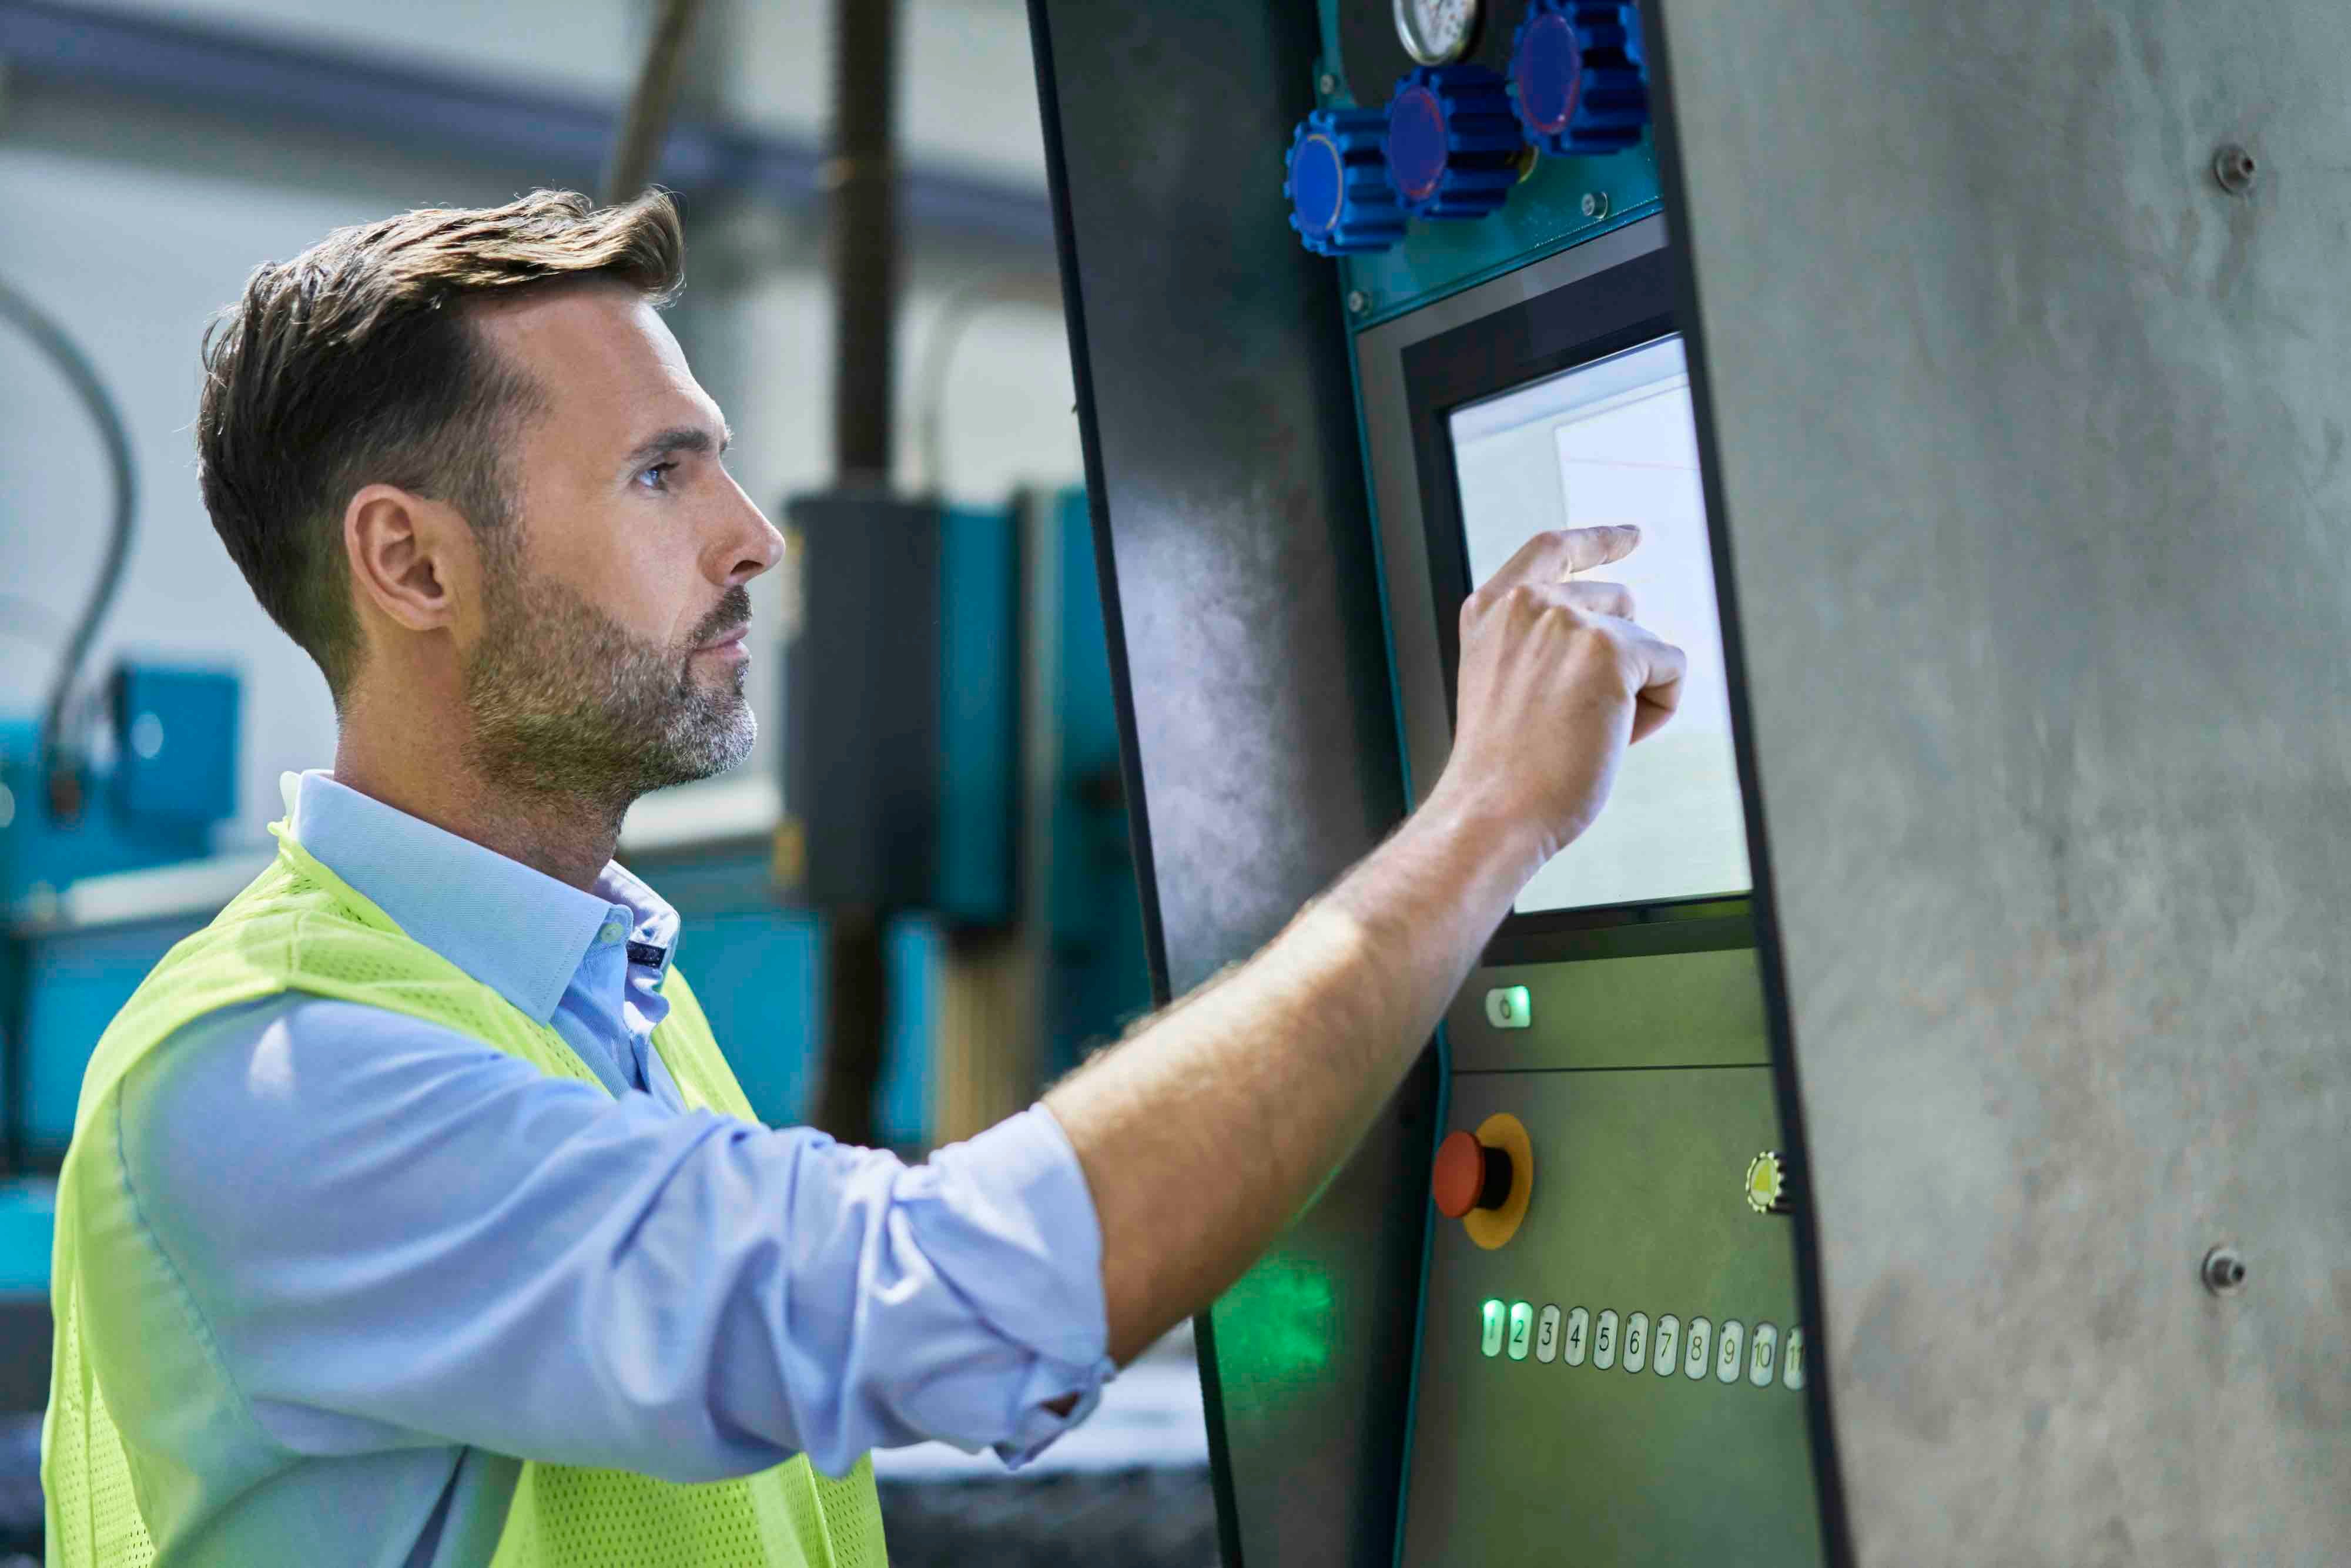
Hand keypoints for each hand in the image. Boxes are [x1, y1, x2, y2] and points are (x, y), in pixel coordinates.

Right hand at [1434, 526, 1686, 861]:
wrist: (1492, 811)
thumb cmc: (1502, 770)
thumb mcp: (1505, 684)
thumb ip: (1541, 643)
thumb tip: (1625, 633)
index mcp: (1491, 610)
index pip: (1553, 548)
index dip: (1598, 540)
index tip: (1632, 537)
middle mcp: (1527, 602)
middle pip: (1619, 605)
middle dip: (1622, 659)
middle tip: (1577, 722)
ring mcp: (1568, 620)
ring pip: (1646, 642)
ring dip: (1637, 689)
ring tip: (1588, 734)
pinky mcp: (1612, 649)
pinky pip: (1672, 667)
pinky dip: (1659, 709)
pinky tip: (1614, 739)